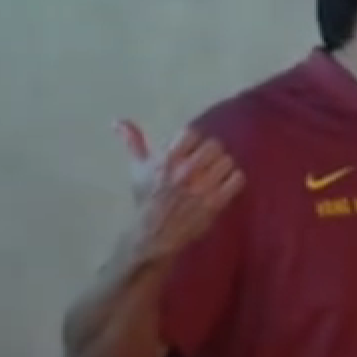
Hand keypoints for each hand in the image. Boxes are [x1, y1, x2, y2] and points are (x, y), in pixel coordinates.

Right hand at [118, 120, 242, 265]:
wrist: (153, 234)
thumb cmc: (146, 199)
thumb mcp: (138, 169)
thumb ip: (134, 142)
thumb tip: (118, 121)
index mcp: (166, 160)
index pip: (192, 133)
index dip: (194, 141)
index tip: (190, 151)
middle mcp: (185, 171)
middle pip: (214, 145)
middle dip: (211, 154)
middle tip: (206, 164)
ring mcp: (202, 187)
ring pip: (227, 161)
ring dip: (223, 167)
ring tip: (215, 175)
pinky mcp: (215, 202)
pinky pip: (237, 179)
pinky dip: (233, 180)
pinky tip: (224, 186)